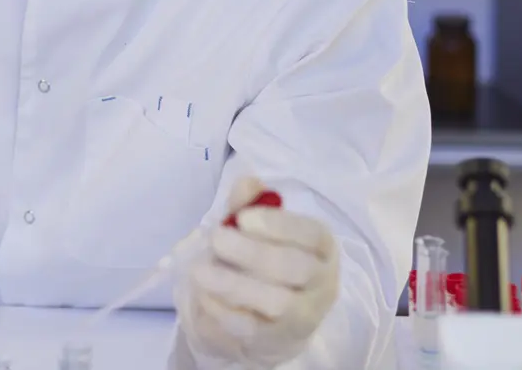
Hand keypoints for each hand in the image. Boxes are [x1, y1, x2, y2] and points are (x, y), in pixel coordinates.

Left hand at [175, 176, 339, 367]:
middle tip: (216, 239)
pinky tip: (204, 295)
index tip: (243, 217)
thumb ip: (251, 206)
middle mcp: (322, 282)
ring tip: (200, 271)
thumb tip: (247, 182)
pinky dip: (225, 311)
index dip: (279, 224)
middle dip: (253, 252)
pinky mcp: (277, 340)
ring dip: (234, 284)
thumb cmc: (268, 261)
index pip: (313, 234)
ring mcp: (303, 315)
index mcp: (321, 247)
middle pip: (296, 268)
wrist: (271, 318)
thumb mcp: (259, 230)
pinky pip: (253, 328)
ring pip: (277, 302)